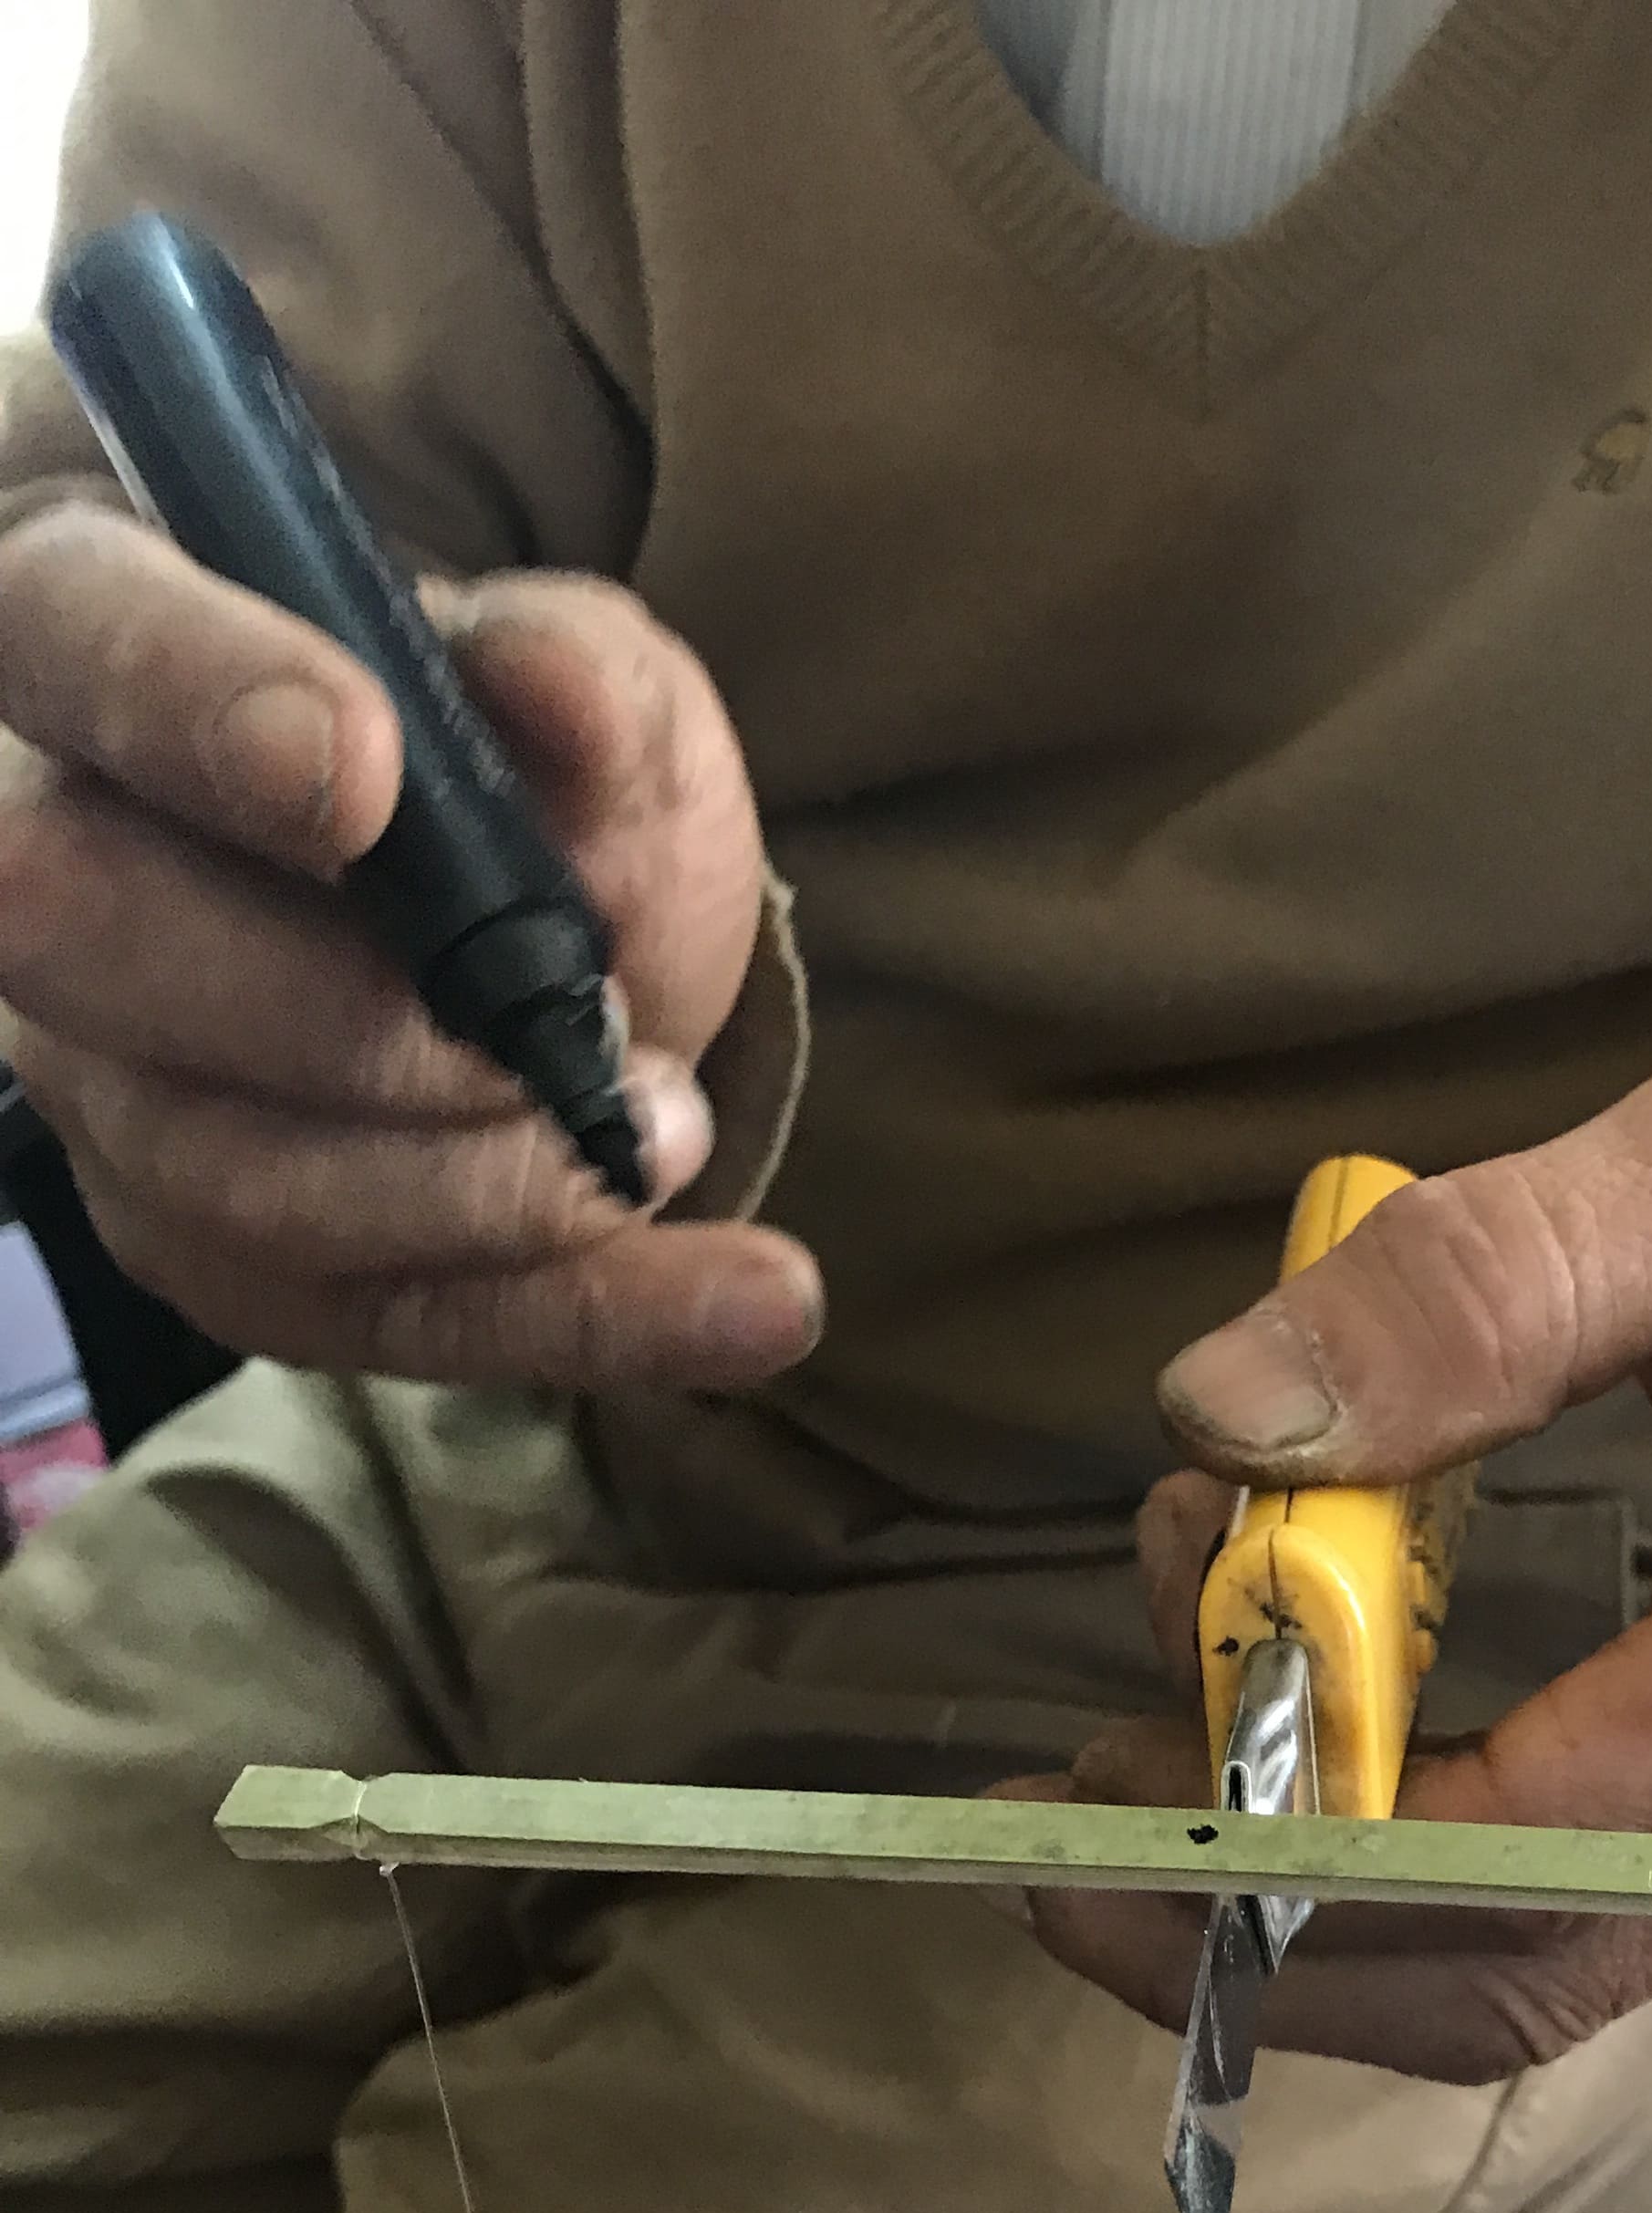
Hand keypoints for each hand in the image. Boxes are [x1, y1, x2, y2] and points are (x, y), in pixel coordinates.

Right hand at [0, 503, 819, 1387]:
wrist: (580, 948)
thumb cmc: (540, 781)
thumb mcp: (606, 695)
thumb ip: (586, 674)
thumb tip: (548, 678)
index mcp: (110, 644)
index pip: (66, 630)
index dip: (182, 699)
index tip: (364, 778)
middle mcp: (56, 866)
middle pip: (84, 933)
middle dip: (353, 1013)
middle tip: (588, 1016)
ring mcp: (109, 1082)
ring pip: (225, 1170)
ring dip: (486, 1181)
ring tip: (674, 1129)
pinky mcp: (216, 1253)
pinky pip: (376, 1317)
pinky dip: (587, 1318)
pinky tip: (757, 1305)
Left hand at [1018, 1013, 1651, 2081]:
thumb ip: (1471, 1289)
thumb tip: (1218, 1418)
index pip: (1534, 1835)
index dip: (1287, 1856)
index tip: (1086, 1808)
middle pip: (1519, 1977)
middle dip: (1258, 1936)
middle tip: (1055, 1821)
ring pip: (1539, 1977)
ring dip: (1317, 1904)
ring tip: (1146, 1726)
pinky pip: (1578, 1916)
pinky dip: (1405, 1873)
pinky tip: (1281, 1744)